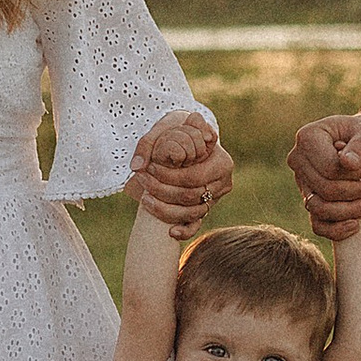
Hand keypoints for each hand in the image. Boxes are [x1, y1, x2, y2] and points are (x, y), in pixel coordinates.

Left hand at [131, 111, 232, 229]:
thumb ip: (150, 142)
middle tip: (142, 180)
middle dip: (162, 191)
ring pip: (191, 213)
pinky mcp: (204, 209)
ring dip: (165, 210)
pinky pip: (196, 226)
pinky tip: (169, 232)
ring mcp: (214, 199)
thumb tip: (138, 165)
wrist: (186, 139)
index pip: (193, 177)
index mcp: (222, 163)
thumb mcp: (166, 128)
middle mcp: (222, 184)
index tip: (149, 168)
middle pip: (190, 196)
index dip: (169, 176)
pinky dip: (184, 231)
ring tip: (144, 198)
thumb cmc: (179, 131)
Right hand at [288, 113, 360, 237]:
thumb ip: (360, 146)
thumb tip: (348, 163)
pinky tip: (357, 225)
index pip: (329, 167)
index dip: (357, 173)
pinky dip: (336, 230)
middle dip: (358, 191)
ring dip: (352, 210)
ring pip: (320, 209)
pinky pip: (317, 224)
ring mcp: (302, 183)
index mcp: (307, 138)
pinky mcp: (309, 200)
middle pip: (325, 189)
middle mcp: (298, 161)